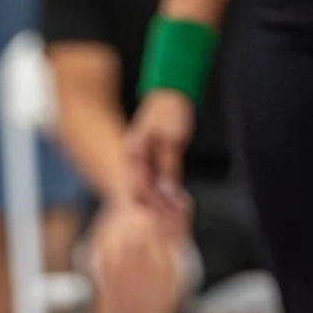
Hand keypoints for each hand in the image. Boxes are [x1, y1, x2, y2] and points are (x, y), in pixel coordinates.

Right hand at [124, 89, 195, 214]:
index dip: (152, 205)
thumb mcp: (172, 140)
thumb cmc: (170, 111)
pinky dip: (167, 190)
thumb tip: (167, 192)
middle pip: (142, 191)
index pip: (139, 187)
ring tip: (178, 213)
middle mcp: (134, 157)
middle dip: (157, 207)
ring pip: (150, 187)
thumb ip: (169, 167)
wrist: (170, 94)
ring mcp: (141, 158)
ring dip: (163, 201)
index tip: (166, 217)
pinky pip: (158, 178)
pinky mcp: (152, 158)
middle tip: (174, 219)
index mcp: (134, 152)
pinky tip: (178, 199)